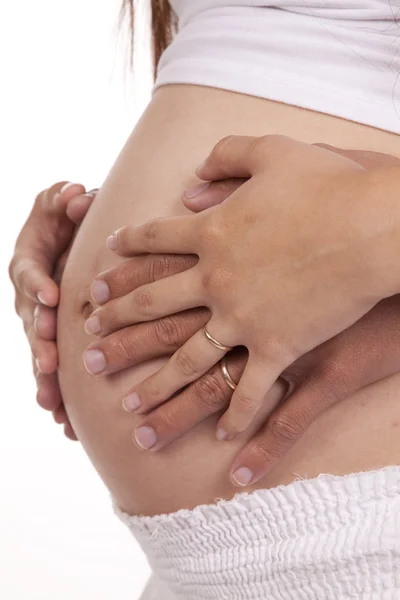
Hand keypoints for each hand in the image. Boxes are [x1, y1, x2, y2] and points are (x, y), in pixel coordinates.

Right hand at [9, 182, 96, 439]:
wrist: (65, 245)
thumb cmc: (63, 223)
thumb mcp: (59, 205)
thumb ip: (61, 200)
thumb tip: (75, 195)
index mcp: (29, 265)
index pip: (28, 274)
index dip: (37, 284)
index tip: (50, 297)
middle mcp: (29, 298)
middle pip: (30, 322)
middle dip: (39, 343)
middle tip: (49, 364)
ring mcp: (39, 323)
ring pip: (38, 353)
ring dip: (44, 379)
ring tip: (52, 405)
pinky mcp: (52, 342)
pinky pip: (52, 370)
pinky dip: (57, 395)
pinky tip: (65, 423)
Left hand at [97, 135, 394, 444]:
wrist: (371, 226)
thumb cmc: (328, 185)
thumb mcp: (272, 152)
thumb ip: (226, 157)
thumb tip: (191, 182)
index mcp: (212, 233)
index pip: (154, 242)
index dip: (125, 256)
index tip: (102, 276)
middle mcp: (216, 279)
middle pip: (152, 308)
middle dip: (117, 328)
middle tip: (89, 347)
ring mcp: (244, 317)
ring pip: (187, 360)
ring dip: (156, 388)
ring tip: (127, 408)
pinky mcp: (280, 347)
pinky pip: (252, 390)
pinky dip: (238, 415)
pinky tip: (221, 436)